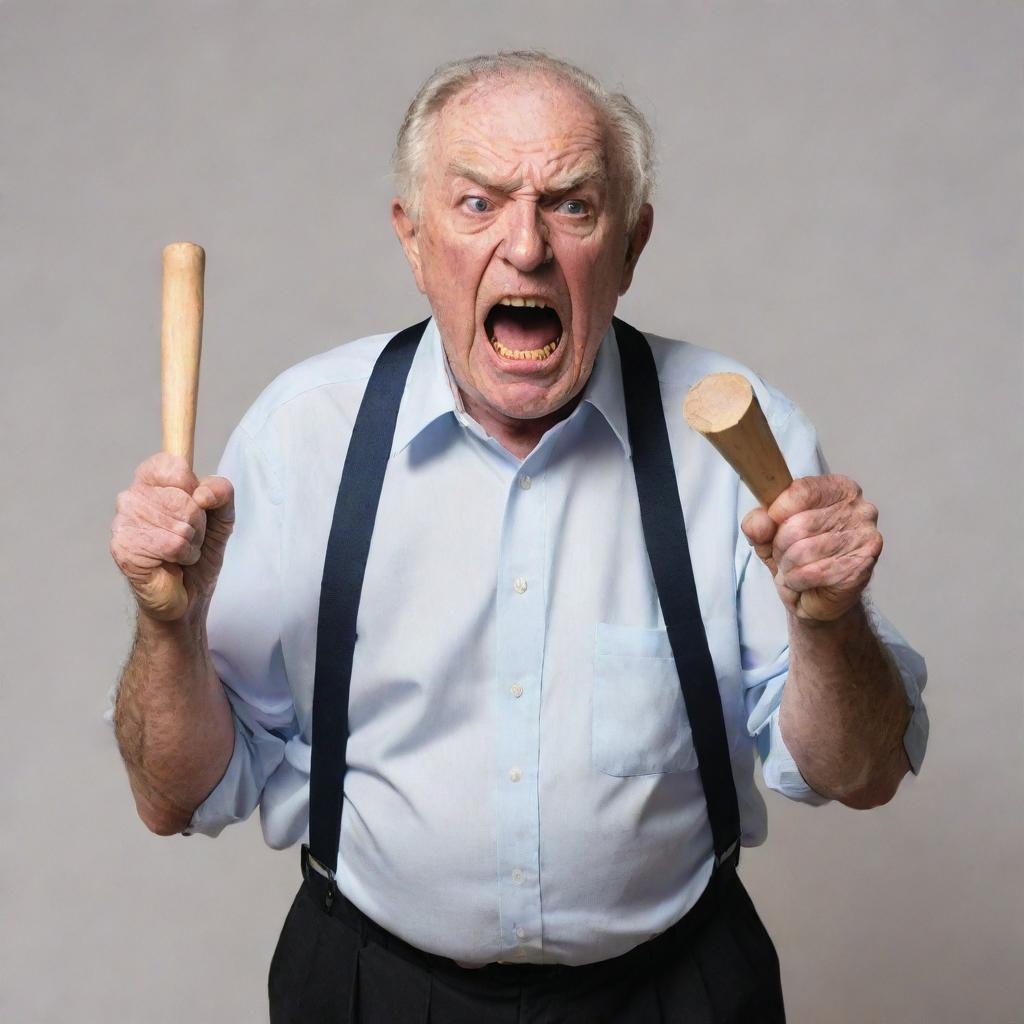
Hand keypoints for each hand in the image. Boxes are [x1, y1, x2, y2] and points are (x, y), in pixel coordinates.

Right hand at [110, 453, 234, 620]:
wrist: (188, 596)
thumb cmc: (199, 553)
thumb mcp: (222, 518)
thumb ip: (221, 493)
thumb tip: (203, 493)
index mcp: (151, 482)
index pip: (173, 464)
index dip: (193, 487)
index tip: (194, 505)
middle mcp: (131, 498)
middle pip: (185, 498)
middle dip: (199, 524)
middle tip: (188, 539)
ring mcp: (123, 522)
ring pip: (180, 523)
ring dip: (191, 543)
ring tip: (179, 553)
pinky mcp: (124, 548)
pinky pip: (172, 544)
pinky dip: (183, 556)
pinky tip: (171, 564)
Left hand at [741, 474, 881, 621]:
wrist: (817, 597)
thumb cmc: (798, 557)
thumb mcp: (768, 534)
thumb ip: (758, 522)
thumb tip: (759, 523)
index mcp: (839, 489)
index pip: (802, 490)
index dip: (778, 511)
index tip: (773, 522)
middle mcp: (859, 509)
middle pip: (799, 524)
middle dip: (780, 546)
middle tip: (786, 555)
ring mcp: (864, 538)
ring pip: (803, 551)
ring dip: (788, 566)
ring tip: (795, 568)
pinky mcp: (861, 567)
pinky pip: (812, 573)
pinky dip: (797, 580)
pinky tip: (805, 581)